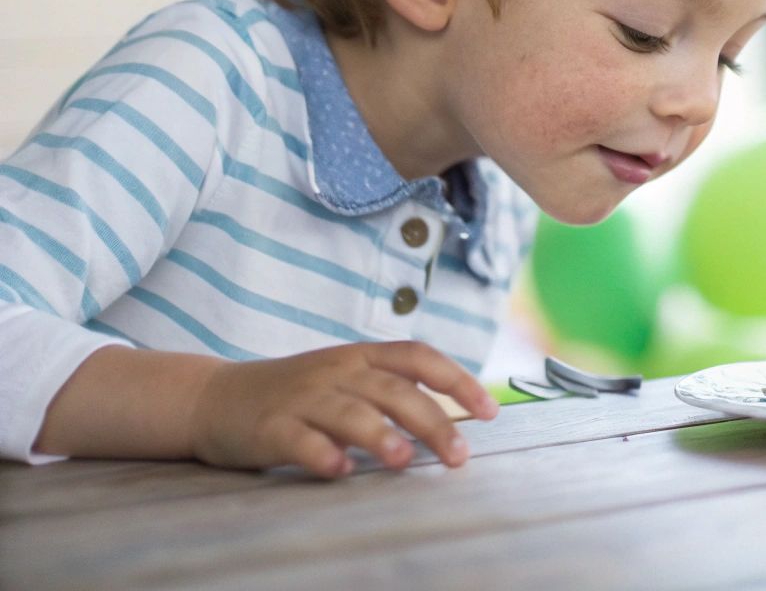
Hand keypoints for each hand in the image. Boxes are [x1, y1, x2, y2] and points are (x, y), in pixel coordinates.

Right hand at [188, 341, 499, 478]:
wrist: (213, 398)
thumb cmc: (298, 393)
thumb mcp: (348, 378)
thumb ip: (393, 390)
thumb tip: (455, 416)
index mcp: (362, 356)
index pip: (420, 358)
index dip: (458, 380)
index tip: (490, 411)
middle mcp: (337, 371)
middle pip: (394, 391)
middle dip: (433, 422)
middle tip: (459, 456)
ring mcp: (302, 397)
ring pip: (349, 412)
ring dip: (380, 435)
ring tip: (404, 460)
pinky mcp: (269, 426)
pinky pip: (298, 439)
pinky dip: (320, 453)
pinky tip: (339, 470)